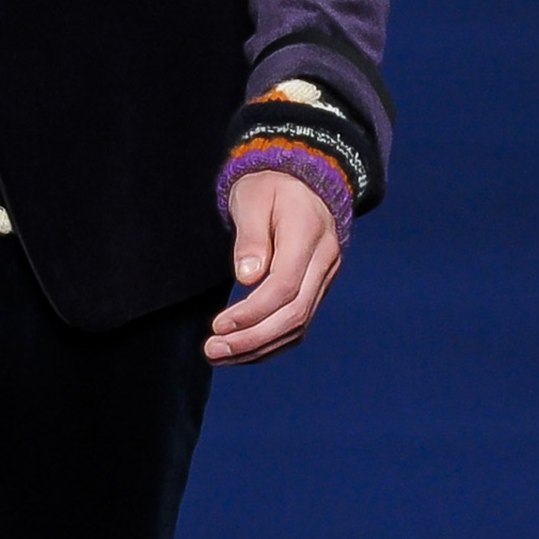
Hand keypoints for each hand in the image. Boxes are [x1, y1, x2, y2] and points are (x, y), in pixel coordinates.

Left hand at [206, 172, 342, 366]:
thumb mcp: (253, 199)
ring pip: (298, 326)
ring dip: (258, 347)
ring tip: (220, 356)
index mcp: (309, 234)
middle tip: (213, 349)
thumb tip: (247, 278)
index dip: (252, 312)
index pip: (285, 286)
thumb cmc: (269, 187)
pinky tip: (242, 351)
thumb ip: (251, 237)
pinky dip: (270, 343)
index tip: (219, 324)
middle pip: (294, 313)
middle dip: (252, 338)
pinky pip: (297, 324)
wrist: (302, 183)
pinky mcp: (316, 288)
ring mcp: (324, 277)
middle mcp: (324, 260)